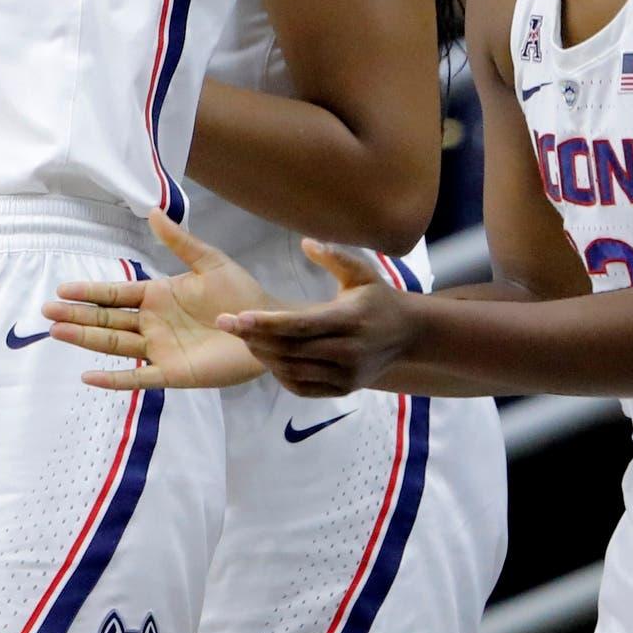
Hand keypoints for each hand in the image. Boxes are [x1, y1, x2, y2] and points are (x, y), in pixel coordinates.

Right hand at [47, 209, 271, 389]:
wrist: (267, 325)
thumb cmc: (240, 293)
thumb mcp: (209, 261)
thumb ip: (179, 241)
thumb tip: (152, 211)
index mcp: (157, 296)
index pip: (115, 294)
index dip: (89, 292)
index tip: (62, 288)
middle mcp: (152, 323)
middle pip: (107, 320)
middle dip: (78, 315)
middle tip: (46, 311)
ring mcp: (160, 349)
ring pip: (115, 345)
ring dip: (86, 339)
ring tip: (58, 332)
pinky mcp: (174, 372)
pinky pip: (139, 379)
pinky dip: (114, 380)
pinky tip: (89, 377)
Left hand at [217, 240, 418, 396]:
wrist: (408, 335)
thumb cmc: (379, 298)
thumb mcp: (363, 272)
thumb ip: (335, 257)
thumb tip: (306, 242)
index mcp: (350, 320)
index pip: (300, 325)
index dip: (267, 322)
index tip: (238, 316)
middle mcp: (348, 351)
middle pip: (290, 349)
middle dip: (254, 337)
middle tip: (225, 323)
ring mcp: (345, 375)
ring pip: (292, 370)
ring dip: (263, 355)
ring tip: (243, 337)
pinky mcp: (343, 389)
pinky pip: (302, 387)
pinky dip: (280, 374)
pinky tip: (267, 356)